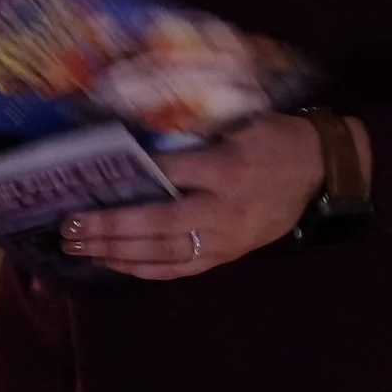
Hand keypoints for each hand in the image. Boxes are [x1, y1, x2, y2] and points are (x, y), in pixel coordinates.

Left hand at [61, 112, 357, 280]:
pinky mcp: (228, 255)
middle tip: (70, 226)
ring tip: (79, 247)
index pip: (172, 172)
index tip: (90, 174)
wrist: (321, 170)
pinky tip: (114, 264)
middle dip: (111, 226)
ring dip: (118, 252)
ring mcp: (226, 238)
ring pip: (165, 252)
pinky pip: (180, 268)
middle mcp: (224, 209)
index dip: (131, 175)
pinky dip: (143, 269)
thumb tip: (140, 138)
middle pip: (159, 222)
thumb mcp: (241, 122)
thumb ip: (197, 132)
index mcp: (228, 168)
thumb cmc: (274, 138)